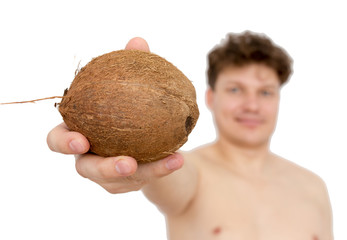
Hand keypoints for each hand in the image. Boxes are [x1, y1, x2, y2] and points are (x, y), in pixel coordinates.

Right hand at [47, 38, 183, 192]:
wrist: (142, 135)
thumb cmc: (127, 106)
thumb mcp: (130, 87)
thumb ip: (129, 67)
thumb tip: (137, 42)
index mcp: (79, 132)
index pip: (59, 139)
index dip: (64, 142)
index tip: (80, 141)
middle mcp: (89, 156)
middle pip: (86, 169)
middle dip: (104, 169)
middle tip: (127, 164)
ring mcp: (107, 174)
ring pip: (120, 180)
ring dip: (145, 172)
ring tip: (171, 160)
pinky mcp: (126, 183)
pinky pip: (145, 178)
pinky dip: (162, 168)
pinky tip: (179, 158)